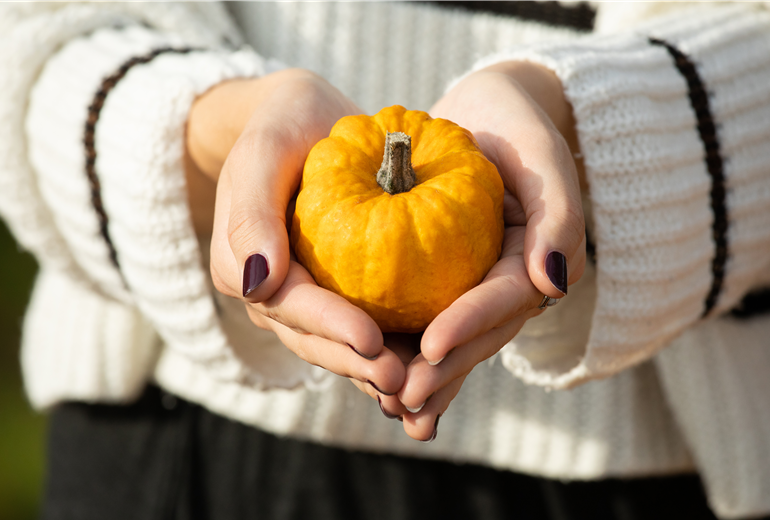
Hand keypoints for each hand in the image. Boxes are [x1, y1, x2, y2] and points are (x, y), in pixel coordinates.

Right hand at [186, 69, 405, 396]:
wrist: (306, 120)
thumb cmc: (282, 125)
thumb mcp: (263, 150)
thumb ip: (251, 213)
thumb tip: (257, 284)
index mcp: (246, 266)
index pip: (289, 304)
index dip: (329, 326)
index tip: (371, 340)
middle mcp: (273, 292)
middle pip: (314, 339)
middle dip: (355, 363)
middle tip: (402, 382)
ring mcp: (306, 298)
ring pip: (337, 345)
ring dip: (373, 370)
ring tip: (418, 388)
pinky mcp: (338, 292)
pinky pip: (362, 327)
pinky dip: (391, 350)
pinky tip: (426, 368)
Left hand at [382, 62, 586, 440]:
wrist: (489, 112)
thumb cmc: (517, 126)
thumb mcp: (541, 157)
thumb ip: (558, 215)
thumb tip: (554, 282)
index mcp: (535, 262)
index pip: (504, 300)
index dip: (470, 324)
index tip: (432, 347)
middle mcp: (507, 284)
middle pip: (477, 336)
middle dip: (443, 372)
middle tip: (403, 399)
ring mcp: (475, 287)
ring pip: (451, 341)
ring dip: (424, 379)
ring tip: (389, 409)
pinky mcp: (446, 283)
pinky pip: (426, 321)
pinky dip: (404, 352)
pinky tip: (373, 382)